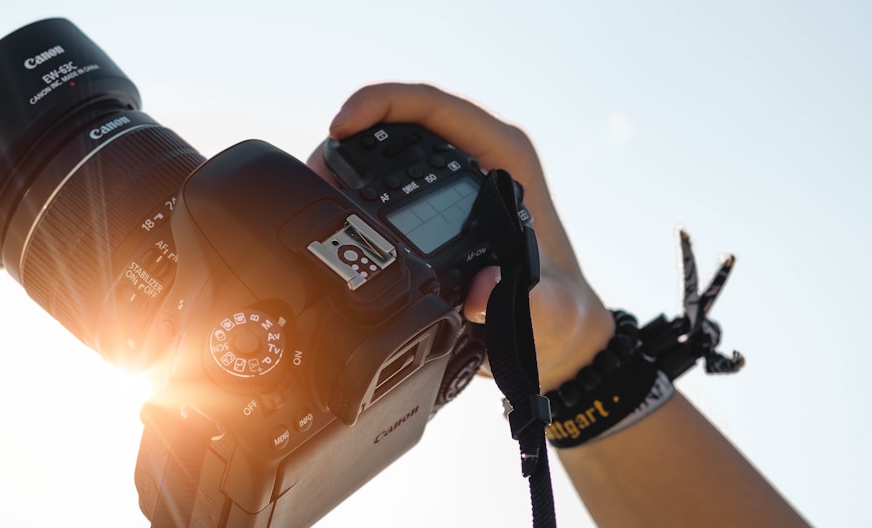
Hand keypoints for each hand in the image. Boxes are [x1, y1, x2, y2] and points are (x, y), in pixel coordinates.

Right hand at [313, 83, 613, 389]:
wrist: (556, 337)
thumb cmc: (559, 318)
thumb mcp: (549, 313)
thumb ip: (527, 302)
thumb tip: (482, 291)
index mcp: (505, 159)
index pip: (437, 108)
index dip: (383, 104)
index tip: (343, 125)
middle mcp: (477, 160)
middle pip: (402, 121)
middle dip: (351, 133)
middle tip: (315, 169)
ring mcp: (453, 181)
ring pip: (388, 147)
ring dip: (347, 159)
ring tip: (312, 188)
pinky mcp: (435, 206)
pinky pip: (387, 179)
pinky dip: (354, 188)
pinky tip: (329, 209)